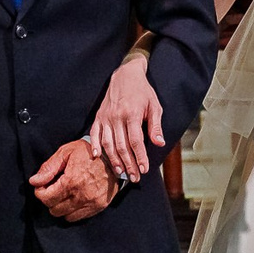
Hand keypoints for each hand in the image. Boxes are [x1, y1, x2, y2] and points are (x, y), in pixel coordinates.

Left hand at [31, 141, 117, 222]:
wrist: (114, 158)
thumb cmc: (89, 152)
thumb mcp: (66, 152)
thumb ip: (48, 168)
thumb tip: (34, 181)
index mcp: (71, 181)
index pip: (46, 198)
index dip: (40, 191)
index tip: (42, 185)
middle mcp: (81, 195)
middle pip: (54, 209)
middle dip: (50, 199)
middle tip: (53, 188)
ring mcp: (91, 203)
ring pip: (65, 216)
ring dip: (61, 206)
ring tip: (64, 194)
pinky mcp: (99, 206)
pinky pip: (78, 217)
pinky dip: (72, 210)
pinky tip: (74, 198)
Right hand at [88, 53, 163, 183]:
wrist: (126, 74)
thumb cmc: (143, 92)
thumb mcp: (154, 106)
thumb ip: (155, 126)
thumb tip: (159, 143)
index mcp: (131, 114)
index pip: (136, 141)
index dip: (140, 157)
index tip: (144, 170)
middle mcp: (117, 117)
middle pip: (122, 146)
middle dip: (128, 164)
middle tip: (134, 177)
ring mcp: (106, 117)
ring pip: (108, 143)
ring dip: (113, 160)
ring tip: (120, 172)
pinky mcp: (98, 117)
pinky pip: (94, 134)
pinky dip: (94, 146)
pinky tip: (97, 157)